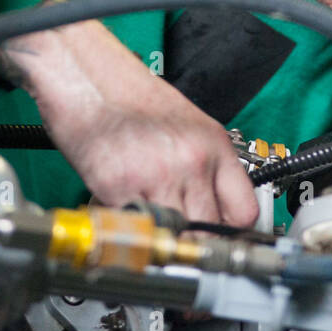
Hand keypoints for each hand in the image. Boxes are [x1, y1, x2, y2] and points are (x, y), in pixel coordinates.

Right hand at [0, 17, 258, 226]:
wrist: (87, 76)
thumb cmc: (129, 96)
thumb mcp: (188, 125)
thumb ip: (205, 167)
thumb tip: (215, 210)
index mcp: (214, 145)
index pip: (244, 213)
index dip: (234, 237)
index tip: (224, 248)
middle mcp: (192, 162)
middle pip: (211, 234)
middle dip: (197, 247)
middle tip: (184, 254)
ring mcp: (157, 176)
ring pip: (174, 239)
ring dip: (163, 246)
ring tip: (154, 240)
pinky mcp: (119, 188)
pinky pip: (134, 228)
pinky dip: (130, 232)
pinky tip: (125, 219)